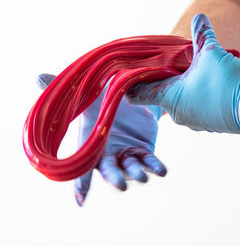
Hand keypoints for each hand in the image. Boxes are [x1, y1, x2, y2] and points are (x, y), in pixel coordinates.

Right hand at [37, 74, 165, 205]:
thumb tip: (37, 77)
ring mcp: (127, 155)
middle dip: (114, 178)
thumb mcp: (84, 98)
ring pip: (131, 168)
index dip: (81, 184)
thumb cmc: (101, 103)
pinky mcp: (144, 151)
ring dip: (137, 173)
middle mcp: (109, 154)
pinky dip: (155, 166)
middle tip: (120, 184)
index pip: (83, 168)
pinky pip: (150, 161)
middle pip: (110, 170)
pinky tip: (162, 171)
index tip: (80, 201)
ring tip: (143, 176)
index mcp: (91, 146)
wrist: (128, 99)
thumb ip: (63, 92)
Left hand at [127, 14, 239, 133]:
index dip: (131, 84)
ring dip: (186, 88)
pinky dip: (199, 97)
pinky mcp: (209, 125)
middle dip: (167, 79)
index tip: (128, 78)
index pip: (139, 94)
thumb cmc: (227, 83)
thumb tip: (199, 18)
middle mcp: (178, 114)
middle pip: (163, 95)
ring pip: (182, 101)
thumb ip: (202, 35)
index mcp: (170, 98)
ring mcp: (194, 122)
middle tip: (175, 64)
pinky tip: (211, 86)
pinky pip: (197, 108)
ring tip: (198, 73)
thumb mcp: (212, 53)